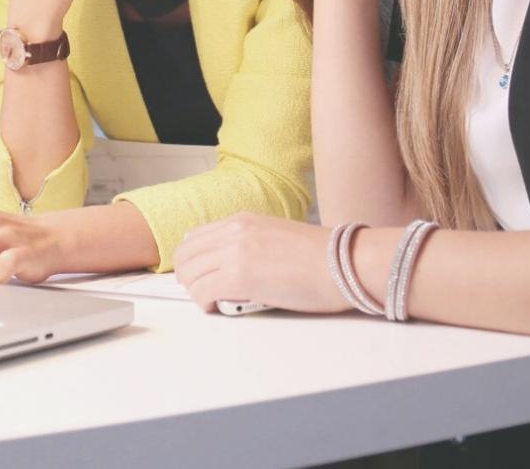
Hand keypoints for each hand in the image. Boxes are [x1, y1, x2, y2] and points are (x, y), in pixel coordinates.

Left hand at [172, 213, 350, 313]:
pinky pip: (201, 292)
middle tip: (203, 293)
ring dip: (197, 292)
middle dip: (189, 278)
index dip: (192, 262)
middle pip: (185, 257)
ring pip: (188, 275)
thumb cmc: (321, 258)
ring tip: (215, 302)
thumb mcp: (275, 236)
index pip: (194, 239)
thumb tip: (229, 264)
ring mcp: (234, 252)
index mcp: (242, 221)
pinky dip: (204, 304)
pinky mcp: (239, 277)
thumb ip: (248, 244)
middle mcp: (234, 232)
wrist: (345, 263)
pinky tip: (220, 308)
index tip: (199, 276)